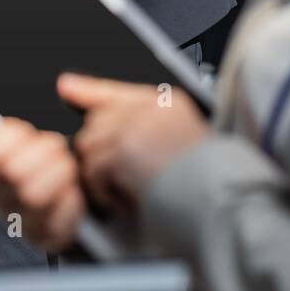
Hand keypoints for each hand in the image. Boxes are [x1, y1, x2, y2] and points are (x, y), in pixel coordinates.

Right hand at [0, 120, 85, 250]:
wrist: (96, 185)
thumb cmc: (54, 148)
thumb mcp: (31, 113)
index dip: (3, 138)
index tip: (21, 130)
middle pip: (10, 171)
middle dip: (41, 150)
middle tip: (53, 144)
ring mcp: (17, 217)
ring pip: (32, 194)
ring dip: (58, 172)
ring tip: (66, 164)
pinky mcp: (43, 236)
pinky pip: (56, 218)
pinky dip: (72, 199)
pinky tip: (74, 190)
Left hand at [60, 74, 211, 211]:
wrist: (223, 204)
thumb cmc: (209, 187)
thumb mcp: (182, 147)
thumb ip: (149, 132)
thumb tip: (107, 127)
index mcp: (169, 103)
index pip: (118, 89)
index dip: (89, 90)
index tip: (67, 86)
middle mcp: (151, 108)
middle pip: (97, 121)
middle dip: (100, 153)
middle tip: (120, 180)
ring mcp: (135, 125)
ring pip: (90, 146)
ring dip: (102, 176)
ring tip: (130, 192)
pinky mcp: (124, 149)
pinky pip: (94, 170)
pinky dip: (105, 192)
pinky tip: (129, 200)